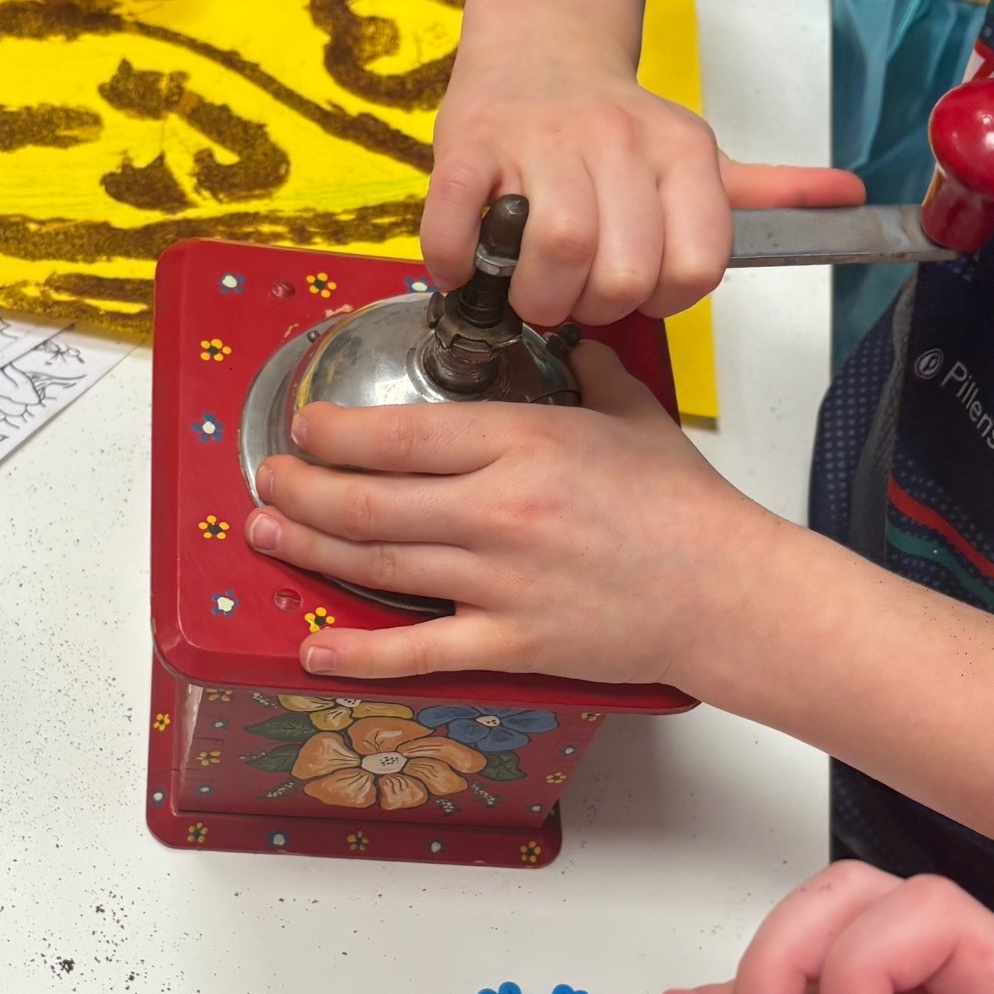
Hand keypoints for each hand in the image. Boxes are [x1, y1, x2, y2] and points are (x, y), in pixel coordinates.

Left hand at [251, 339, 787, 685]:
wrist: (727, 592)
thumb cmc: (686, 510)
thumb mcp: (631, 413)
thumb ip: (582, 371)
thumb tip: (561, 338)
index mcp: (524, 443)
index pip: (399, 433)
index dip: (333, 431)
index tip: (307, 426)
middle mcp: (500, 511)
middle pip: (368, 500)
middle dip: (301, 487)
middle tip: (270, 477)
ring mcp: (501, 582)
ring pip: (377, 566)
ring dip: (308, 548)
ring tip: (267, 530)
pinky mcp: (512, 642)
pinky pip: (418, 652)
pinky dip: (358, 655)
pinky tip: (313, 651)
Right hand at [424, 24, 861, 324]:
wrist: (538, 47)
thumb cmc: (616, 130)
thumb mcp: (701, 160)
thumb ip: (769, 194)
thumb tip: (849, 198)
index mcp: (681, 152)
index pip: (694, 267)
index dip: (663, 301)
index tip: (636, 293)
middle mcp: (618, 140)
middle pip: (624, 273)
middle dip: (597, 308)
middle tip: (578, 294)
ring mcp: (541, 141)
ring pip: (558, 252)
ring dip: (538, 298)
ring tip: (531, 288)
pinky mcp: (469, 145)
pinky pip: (462, 225)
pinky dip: (457, 264)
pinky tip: (464, 266)